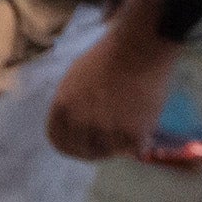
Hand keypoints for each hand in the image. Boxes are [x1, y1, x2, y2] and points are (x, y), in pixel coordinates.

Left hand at [44, 22, 180, 164]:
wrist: (138, 49)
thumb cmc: (107, 56)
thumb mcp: (74, 80)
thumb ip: (72, 104)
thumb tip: (76, 122)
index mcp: (62, 108)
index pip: (58, 140)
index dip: (71, 146)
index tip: (82, 147)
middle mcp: (80, 123)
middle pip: (83, 151)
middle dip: (95, 150)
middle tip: (109, 145)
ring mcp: (106, 130)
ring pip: (111, 151)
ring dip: (119, 145)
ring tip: (129, 130)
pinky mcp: (133, 133)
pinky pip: (135, 148)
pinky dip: (140, 142)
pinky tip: (143, 129)